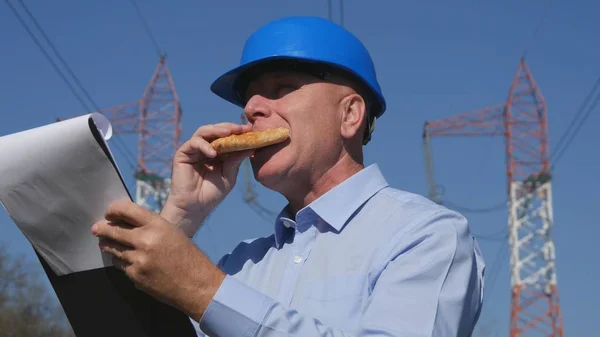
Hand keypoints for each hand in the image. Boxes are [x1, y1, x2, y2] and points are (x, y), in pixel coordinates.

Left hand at [92, 200, 223, 320]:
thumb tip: (127, 225)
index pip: (126, 209)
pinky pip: (120, 265)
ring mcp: (138, 259)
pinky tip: (124, 260)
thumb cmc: (188, 256)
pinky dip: (121, 261)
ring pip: (113, 249)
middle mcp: (145, 239)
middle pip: (113, 230)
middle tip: (96, 229)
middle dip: (102, 229)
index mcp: (157, 224)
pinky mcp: (135, 276)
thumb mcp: (172, 233)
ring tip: (104, 243)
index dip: (113, 209)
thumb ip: (150, 227)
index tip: (109, 213)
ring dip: (108, 245)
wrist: (197, 284)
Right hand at [161, 122, 252, 234]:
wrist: (195, 207)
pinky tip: (213, 153)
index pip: (227, 137)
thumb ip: (236, 160)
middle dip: (229, 128)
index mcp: (218, 152)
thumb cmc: (212, 193)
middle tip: (241, 128)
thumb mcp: (229, 175)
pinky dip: (204, 146)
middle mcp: (205, 148)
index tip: (251, 130)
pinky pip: (194, 143)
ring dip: (217, 130)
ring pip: (204, 131)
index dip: (238, 133)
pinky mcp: (183, 153)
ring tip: (229, 134)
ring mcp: (194, 150)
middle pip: (216, 131)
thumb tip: (252, 147)